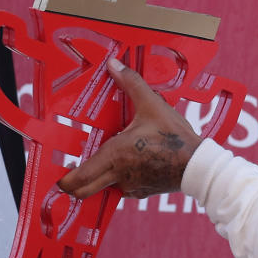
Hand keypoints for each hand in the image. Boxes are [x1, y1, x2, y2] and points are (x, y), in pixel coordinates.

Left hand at [57, 58, 201, 198]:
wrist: (198, 165)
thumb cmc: (175, 137)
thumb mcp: (152, 105)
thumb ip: (131, 83)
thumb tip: (113, 64)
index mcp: (115, 155)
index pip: (79, 178)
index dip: (65, 180)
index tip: (59, 176)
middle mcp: (119, 175)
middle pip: (85, 191)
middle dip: (74, 186)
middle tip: (69, 175)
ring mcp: (131, 187)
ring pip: (105, 187)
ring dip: (100, 178)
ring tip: (106, 161)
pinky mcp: (143, 192)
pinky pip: (124, 188)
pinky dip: (122, 179)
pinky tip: (132, 164)